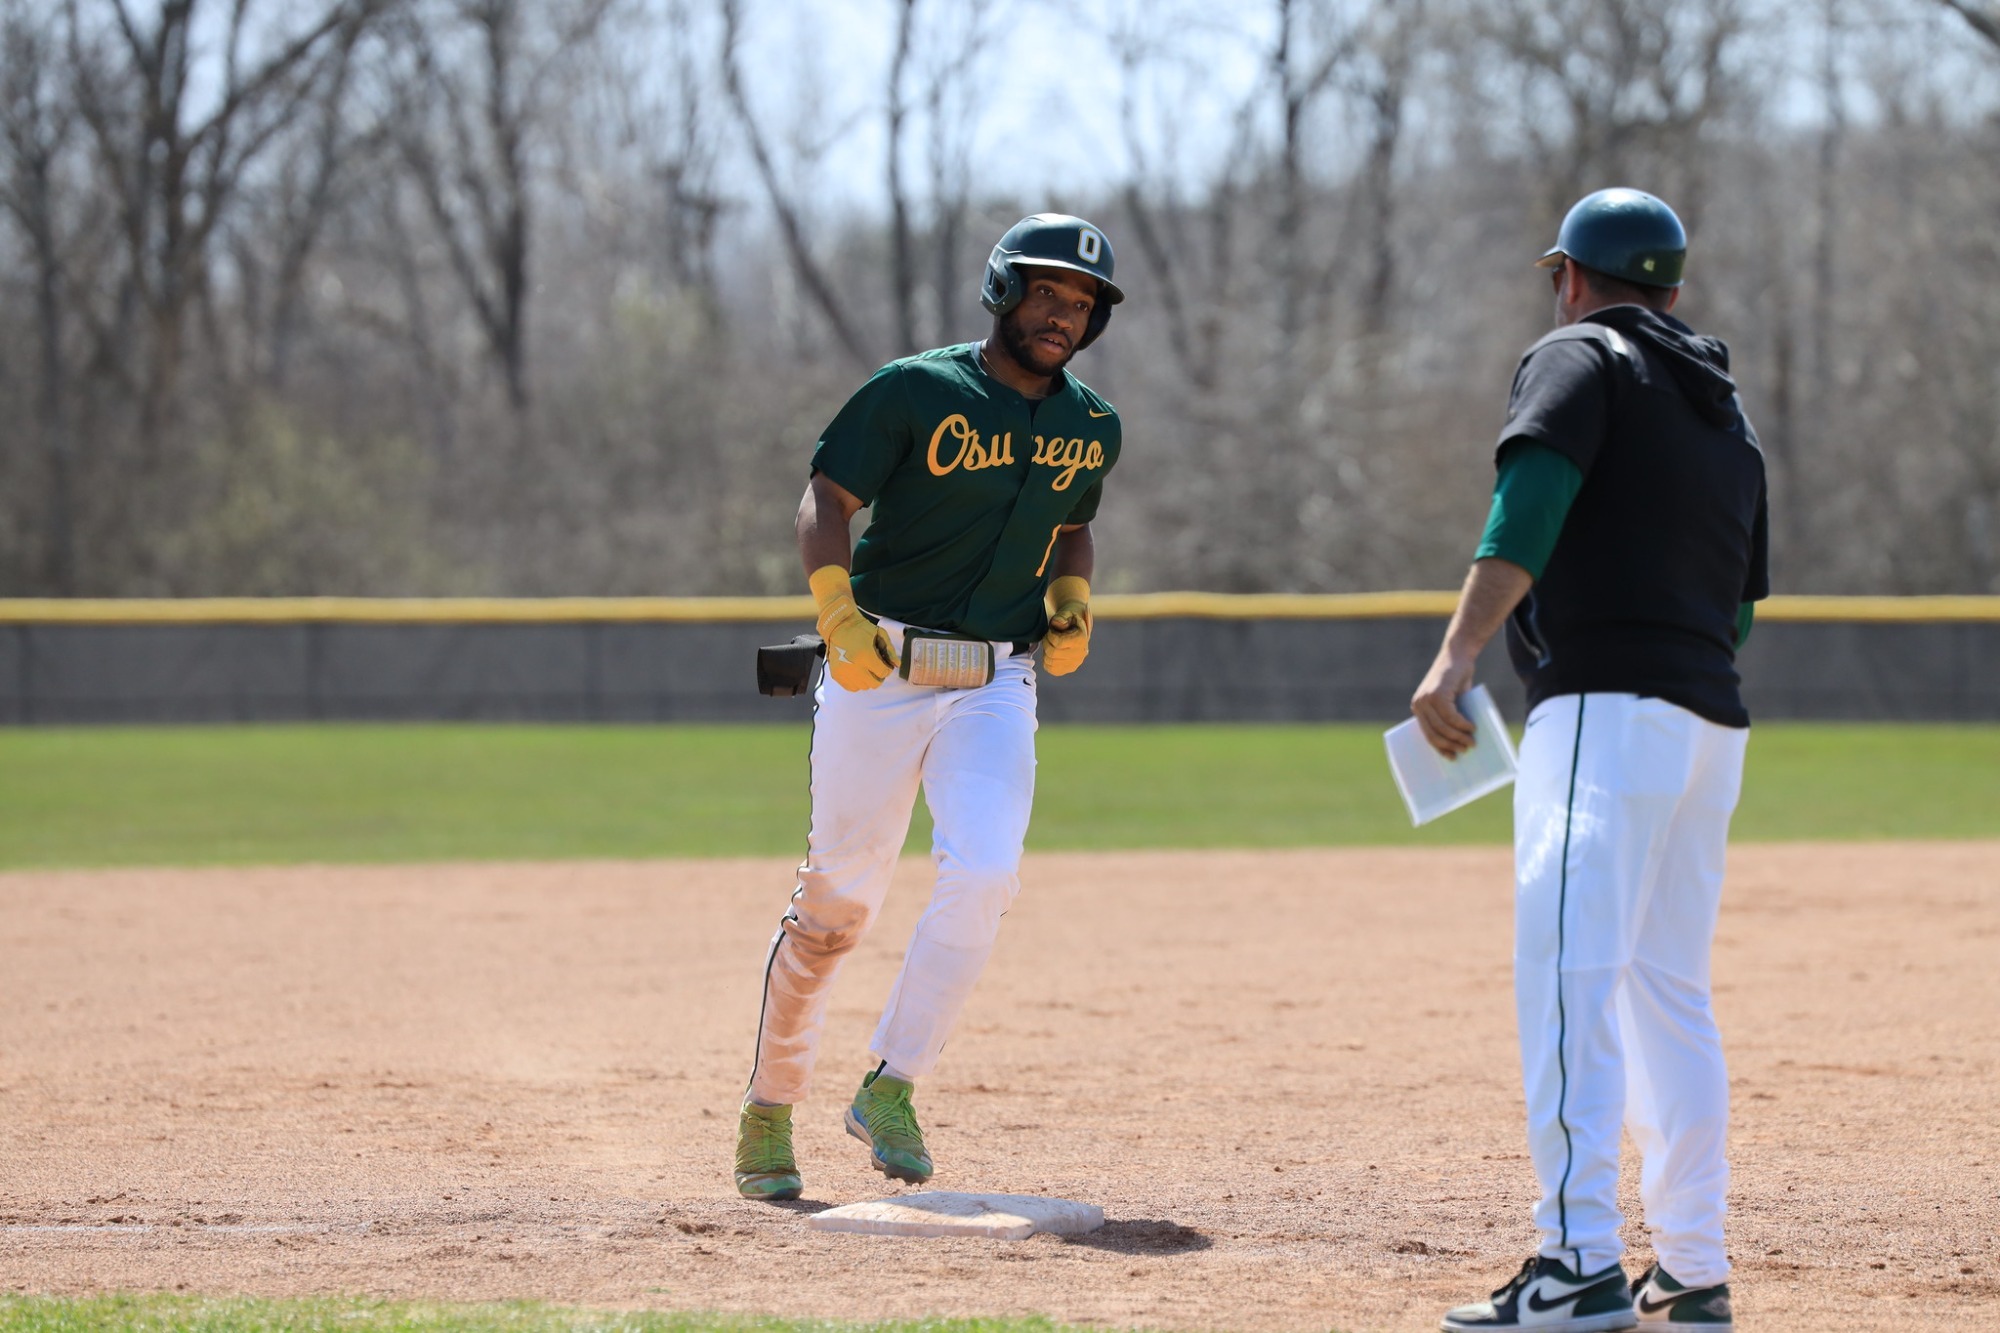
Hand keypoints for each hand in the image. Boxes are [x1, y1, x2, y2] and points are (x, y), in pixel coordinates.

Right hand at [808, 565, 897, 691]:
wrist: (838, 626)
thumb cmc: (861, 629)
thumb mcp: (880, 634)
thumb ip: (890, 650)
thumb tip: (897, 665)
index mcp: (865, 655)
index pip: (883, 672)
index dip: (887, 668)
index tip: (885, 664)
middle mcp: (853, 666)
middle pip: (874, 683)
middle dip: (879, 675)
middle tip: (876, 667)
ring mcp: (843, 672)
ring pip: (863, 686)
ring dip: (868, 679)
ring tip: (866, 668)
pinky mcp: (836, 675)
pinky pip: (851, 687)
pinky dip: (857, 682)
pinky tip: (857, 672)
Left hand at [1041, 575, 1090, 675]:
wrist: (1076, 626)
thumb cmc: (1069, 618)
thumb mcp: (1066, 612)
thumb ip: (1061, 617)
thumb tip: (1058, 624)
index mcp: (1081, 639)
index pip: (1057, 643)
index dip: (1049, 635)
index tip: (1052, 630)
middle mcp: (1081, 653)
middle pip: (1053, 653)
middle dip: (1046, 643)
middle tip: (1048, 636)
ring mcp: (1076, 663)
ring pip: (1050, 663)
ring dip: (1046, 651)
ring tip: (1051, 643)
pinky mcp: (1069, 669)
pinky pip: (1052, 670)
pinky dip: (1047, 661)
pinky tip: (1051, 652)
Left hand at [1411, 648, 1478, 757]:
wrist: (1457, 655)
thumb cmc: (1456, 679)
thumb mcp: (1452, 701)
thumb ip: (1450, 717)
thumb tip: (1460, 741)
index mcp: (1419, 708)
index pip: (1427, 734)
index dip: (1440, 748)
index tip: (1451, 757)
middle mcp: (1419, 705)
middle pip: (1434, 734)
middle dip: (1451, 745)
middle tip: (1466, 749)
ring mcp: (1426, 699)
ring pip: (1443, 727)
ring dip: (1459, 737)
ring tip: (1472, 741)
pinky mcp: (1437, 694)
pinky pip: (1450, 716)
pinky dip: (1462, 724)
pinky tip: (1472, 727)